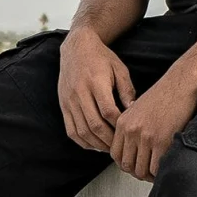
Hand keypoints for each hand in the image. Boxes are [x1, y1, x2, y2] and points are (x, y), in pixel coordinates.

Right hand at [58, 26, 135, 151]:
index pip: (108, 111)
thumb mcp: (120, 69)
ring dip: (97, 144)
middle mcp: (80, 93)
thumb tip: (133, 112)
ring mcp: (69, 100)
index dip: (119, 125)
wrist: (76, 48)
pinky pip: (71, 130)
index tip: (128, 130)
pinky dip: (82, 141)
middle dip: (109, 139)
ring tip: (109, 148)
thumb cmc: (102, 58)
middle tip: (121, 146)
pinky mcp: (63, 105)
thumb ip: (127, 91)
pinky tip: (94, 144)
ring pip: (82, 131)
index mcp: (96, 82)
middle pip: (95, 124)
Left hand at [110, 67, 196, 181]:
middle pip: (126, 165)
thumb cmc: (164, 94)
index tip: (133, 166)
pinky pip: (156, 168)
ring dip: (148, 175)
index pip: (115, 154)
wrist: (181, 84)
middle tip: (146, 172)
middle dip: (137, 173)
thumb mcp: (138, 109)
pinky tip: (164, 168)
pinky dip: (159, 173)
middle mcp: (132, 131)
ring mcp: (146, 137)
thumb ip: (131, 127)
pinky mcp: (163, 142)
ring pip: (141, 170)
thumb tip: (131, 147)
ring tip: (156, 172)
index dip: (124, 164)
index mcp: (123, 123)